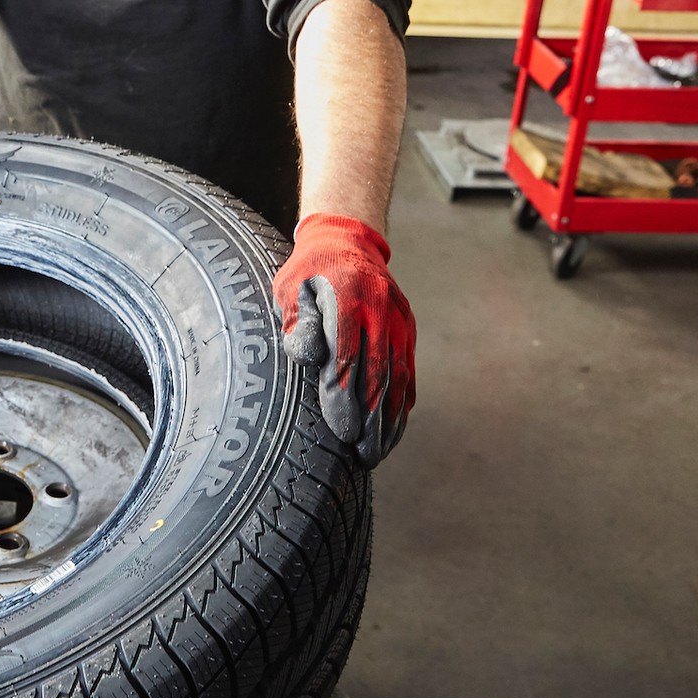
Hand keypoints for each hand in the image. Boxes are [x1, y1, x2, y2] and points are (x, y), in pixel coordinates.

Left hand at [272, 214, 415, 466]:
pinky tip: (394, 428)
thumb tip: (308, 356)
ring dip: (390, 418)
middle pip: (378, 373)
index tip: (342, 430)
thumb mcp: (289, 289)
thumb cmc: (307, 273)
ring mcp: (398, 320)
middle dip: (371, 419)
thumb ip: (297, 322)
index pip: (346, 357)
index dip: (345, 397)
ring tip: (376, 451)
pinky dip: (403, 402)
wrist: (346, 242)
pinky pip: (408, 370)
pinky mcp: (408, 329)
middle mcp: (378, 309)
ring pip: (398, 377)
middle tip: (363, 454)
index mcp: (345, 297)